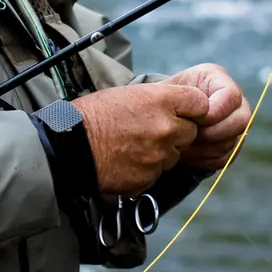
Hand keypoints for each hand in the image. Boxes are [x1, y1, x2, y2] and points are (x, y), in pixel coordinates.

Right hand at [71, 83, 208, 194]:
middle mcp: (165, 128)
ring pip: (174, 155)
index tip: (183, 112)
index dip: (193, 109)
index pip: (200, 104)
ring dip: (161, 152)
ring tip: (134, 146)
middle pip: (190, 132)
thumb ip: (159, 101)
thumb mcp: (128, 94)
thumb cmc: (94, 115)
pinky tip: (127, 160)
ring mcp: (159, 155)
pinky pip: (158, 173)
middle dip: (176, 133)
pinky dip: (146, 169)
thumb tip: (178, 106)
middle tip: (151, 131)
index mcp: (161, 101)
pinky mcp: (150, 177)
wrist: (71, 146)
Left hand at [164, 63, 249, 170]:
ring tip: (183, 146)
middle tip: (189, 136)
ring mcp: (236, 123)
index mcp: (218, 78)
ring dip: (205, 148)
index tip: (192, 119)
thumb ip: (180, 98)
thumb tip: (194, 118)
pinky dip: (206, 159)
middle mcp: (235, 100)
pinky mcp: (232, 144)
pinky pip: (226, 158)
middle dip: (212, 133)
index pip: (231, 95)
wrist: (165, 115)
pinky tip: (189, 154)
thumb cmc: (166, 99)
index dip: (214, 112)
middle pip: (242, 120)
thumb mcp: (168, 91)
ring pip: (233, 142)